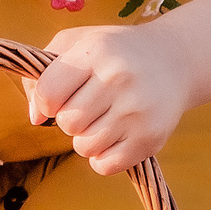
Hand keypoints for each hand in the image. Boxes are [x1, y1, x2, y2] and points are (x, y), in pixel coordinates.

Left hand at [23, 22, 199, 174]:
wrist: (175, 60)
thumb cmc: (114, 53)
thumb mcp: (76, 44)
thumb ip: (42, 75)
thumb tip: (35, 118)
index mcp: (96, 52)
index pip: (49, 93)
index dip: (46, 102)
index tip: (57, 98)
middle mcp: (118, 79)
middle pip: (67, 123)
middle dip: (70, 119)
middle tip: (88, 106)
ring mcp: (137, 110)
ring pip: (84, 147)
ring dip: (86, 139)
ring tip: (102, 120)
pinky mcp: (150, 138)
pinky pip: (104, 166)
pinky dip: (102, 157)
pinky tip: (113, 137)